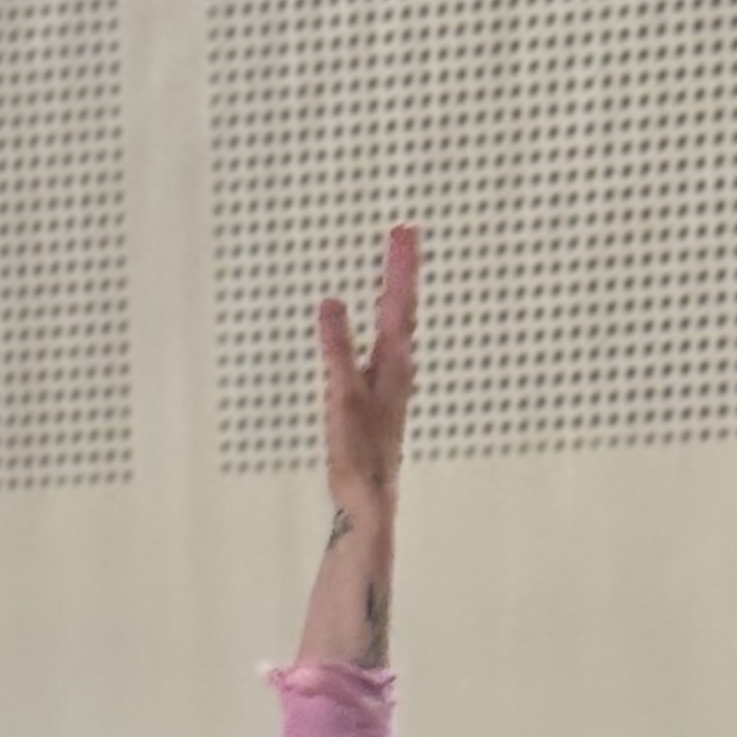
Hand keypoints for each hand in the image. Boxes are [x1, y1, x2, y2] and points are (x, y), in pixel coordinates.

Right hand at [318, 224, 419, 513]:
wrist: (370, 506)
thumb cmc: (360, 458)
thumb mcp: (344, 397)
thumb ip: (338, 350)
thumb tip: (331, 304)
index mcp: (393, 366)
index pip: (399, 305)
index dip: (401, 267)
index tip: (404, 230)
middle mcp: (398, 372)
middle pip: (402, 311)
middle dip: (401, 272)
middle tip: (403, 235)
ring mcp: (390, 388)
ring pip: (397, 332)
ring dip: (395, 298)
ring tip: (396, 272)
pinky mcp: (379, 403)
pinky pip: (383, 351)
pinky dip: (382, 329)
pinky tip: (377, 333)